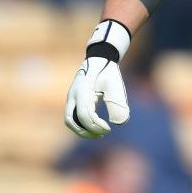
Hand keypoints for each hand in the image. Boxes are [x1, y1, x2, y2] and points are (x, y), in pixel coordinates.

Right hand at [65, 19, 131, 137]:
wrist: (99, 58)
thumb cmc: (108, 70)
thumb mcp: (115, 85)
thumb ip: (117, 103)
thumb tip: (121, 123)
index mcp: (82, 91)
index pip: (85, 115)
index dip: (96, 126)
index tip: (109, 129)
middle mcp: (73, 95)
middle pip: (72, 121)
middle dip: (86, 131)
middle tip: (102, 135)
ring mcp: (71, 97)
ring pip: (70, 120)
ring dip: (82, 130)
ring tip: (98, 134)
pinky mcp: (74, 99)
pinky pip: (73, 116)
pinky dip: (81, 124)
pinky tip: (95, 126)